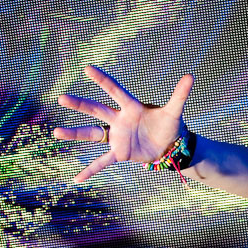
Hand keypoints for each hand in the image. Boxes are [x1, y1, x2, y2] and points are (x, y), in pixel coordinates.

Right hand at [53, 66, 193, 182]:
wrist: (170, 145)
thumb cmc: (169, 125)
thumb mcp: (174, 111)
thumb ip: (180, 94)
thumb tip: (191, 76)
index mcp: (131, 107)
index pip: (115, 91)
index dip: (103, 81)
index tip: (88, 68)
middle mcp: (120, 120)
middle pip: (97, 110)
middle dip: (80, 105)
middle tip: (62, 98)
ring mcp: (117, 137)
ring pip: (92, 134)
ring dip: (75, 134)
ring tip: (56, 132)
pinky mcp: (120, 153)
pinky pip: (102, 162)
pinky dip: (90, 170)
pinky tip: (77, 179)